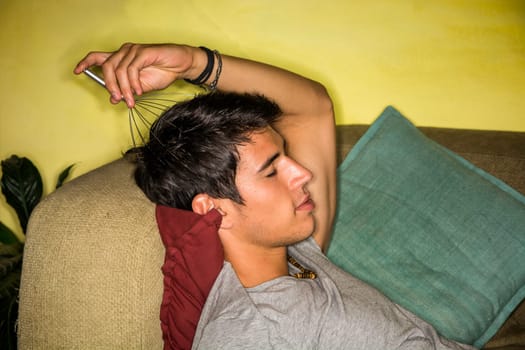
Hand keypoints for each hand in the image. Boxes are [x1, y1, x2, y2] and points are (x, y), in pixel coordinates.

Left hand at [74, 43, 199, 106]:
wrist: (180, 66)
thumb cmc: (162, 73)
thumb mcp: (141, 87)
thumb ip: (127, 91)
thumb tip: (114, 99)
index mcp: (121, 59)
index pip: (98, 57)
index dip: (86, 63)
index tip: (77, 71)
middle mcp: (124, 52)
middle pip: (106, 67)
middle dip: (111, 86)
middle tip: (118, 99)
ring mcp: (133, 50)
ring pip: (119, 71)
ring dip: (124, 89)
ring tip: (132, 100)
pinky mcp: (142, 52)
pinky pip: (131, 69)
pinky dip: (134, 83)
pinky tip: (140, 91)